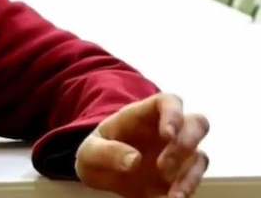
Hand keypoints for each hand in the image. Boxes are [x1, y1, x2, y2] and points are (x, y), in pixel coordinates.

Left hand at [75, 93, 208, 197]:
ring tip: (172, 193)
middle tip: (163, 167)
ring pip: (200, 154)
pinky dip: (188, 188)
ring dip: (190, 173)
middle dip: (186, 144)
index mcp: (142, 115)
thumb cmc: (95, 154)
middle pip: (197, 123)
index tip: (168, 134)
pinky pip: (195, 178)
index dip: (174, 113)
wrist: (100, 175)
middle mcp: (165, 130)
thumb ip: (107, 152)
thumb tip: (134, 161)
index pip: (168, 102)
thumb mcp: (89, 152)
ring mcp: (176, 152)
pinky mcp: (180, 174)